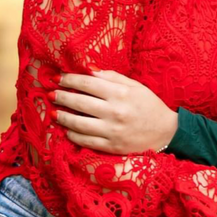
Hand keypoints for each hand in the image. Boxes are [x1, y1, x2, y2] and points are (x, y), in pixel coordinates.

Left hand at [49, 70, 177, 152]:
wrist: (165, 132)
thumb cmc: (148, 105)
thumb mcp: (134, 85)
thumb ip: (111, 76)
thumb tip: (88, 69)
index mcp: (120, 93)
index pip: (87, 83)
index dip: (69, 80)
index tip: (58, 78)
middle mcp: (114, 112)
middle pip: (79, 102)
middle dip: (61, 97)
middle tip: (50, 93)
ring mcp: (112, 131)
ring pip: (78, 123)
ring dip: (62, 117)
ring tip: (53, 112)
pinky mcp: (111, 147)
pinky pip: (85, 141)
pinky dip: (73, 135)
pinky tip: (67, 129)